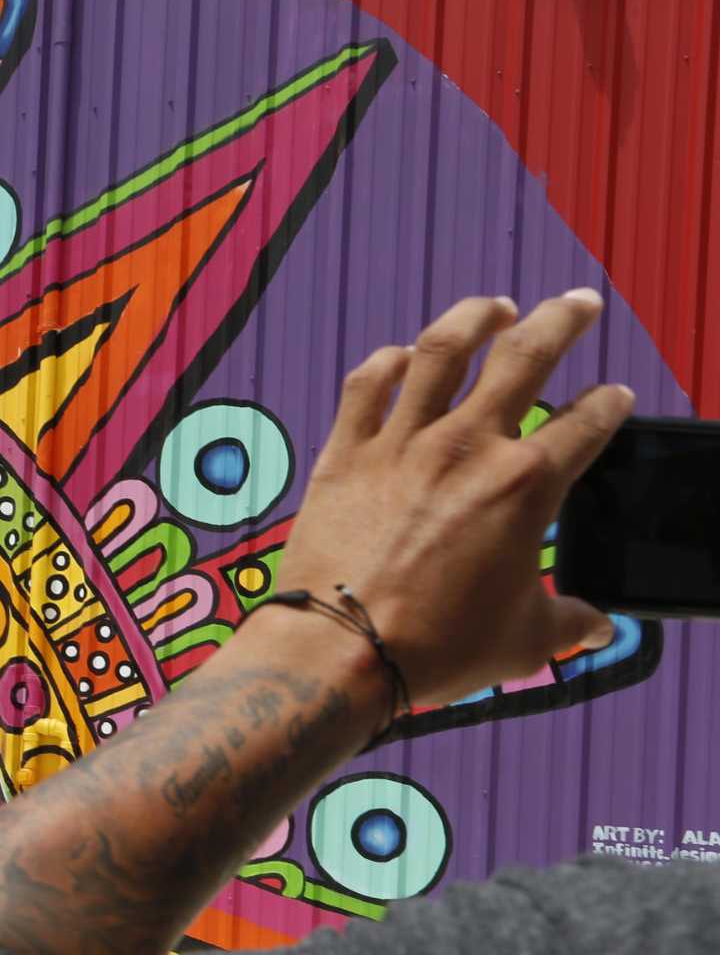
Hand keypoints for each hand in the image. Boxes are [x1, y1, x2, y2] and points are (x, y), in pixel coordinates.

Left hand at [276, 290, 634, 712]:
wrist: (340, 650)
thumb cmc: (436, 647)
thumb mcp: (524, 641)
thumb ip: (567, 622)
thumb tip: (596, 627)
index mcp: (526, 485)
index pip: (585, 424)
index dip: (608, 405)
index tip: (613, 397)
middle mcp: (467, 447)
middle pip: (526, 356)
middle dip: (563, 320)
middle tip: (580, 304)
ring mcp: (401, 444)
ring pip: (442, 350)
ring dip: (474, 317)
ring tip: (495, 306)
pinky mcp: (344, 454)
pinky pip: (365, 386)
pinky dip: (386, 362)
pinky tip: (400, 356)